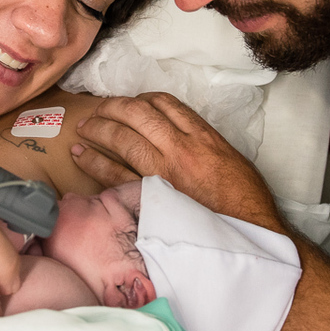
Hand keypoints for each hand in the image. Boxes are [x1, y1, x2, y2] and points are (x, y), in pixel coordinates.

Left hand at [72, 92, 282, 229]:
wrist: (249, 231)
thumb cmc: (245, 199)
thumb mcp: (230, 158)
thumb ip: (204, 143)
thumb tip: (182, 139)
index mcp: (202, 135)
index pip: (165, 104)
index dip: (141, 99)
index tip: (130, 103)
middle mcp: (181, 146)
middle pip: (137, 113)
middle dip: (113, 107)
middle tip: (98, 110)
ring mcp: (164, 170)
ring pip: (123, 138)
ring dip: (99, 128)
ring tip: (84, 127)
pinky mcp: (151, 196)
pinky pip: (115, 173)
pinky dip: (95, 162)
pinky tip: (81, 154)